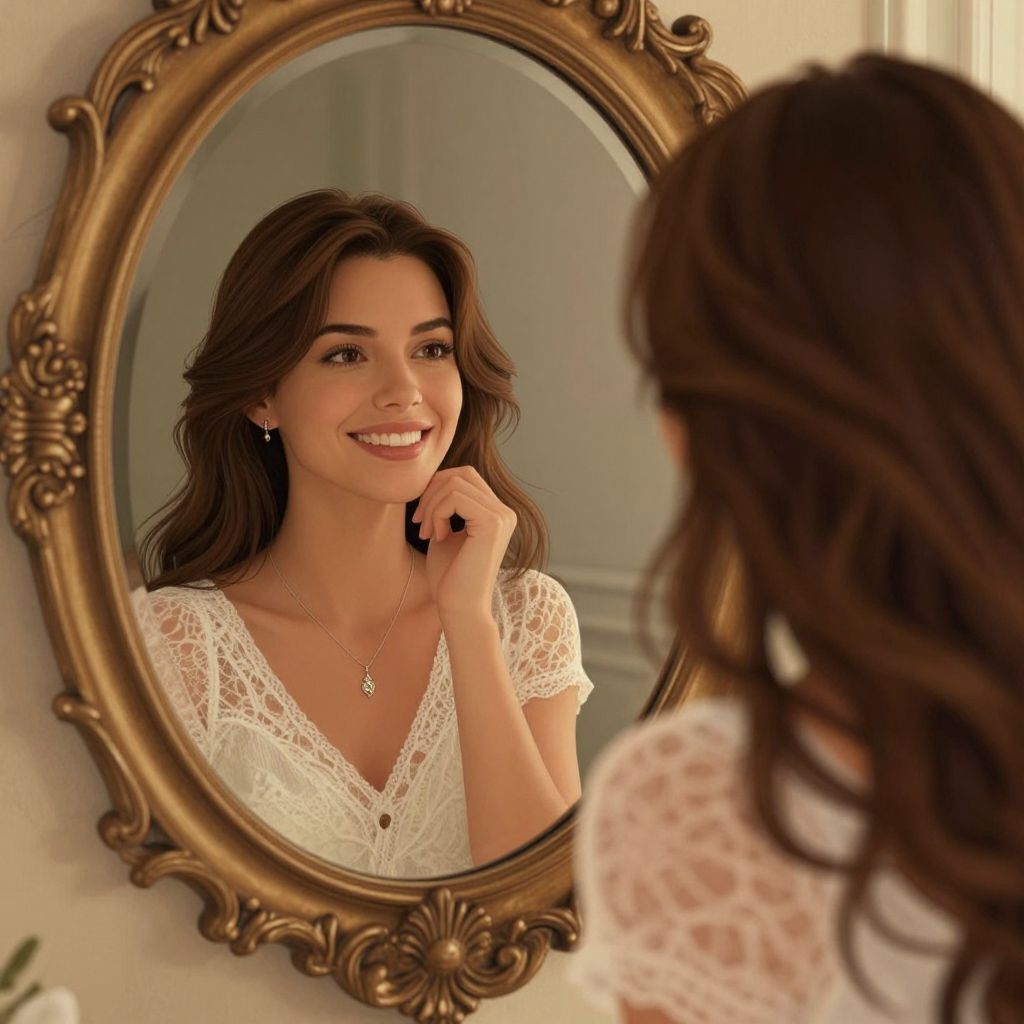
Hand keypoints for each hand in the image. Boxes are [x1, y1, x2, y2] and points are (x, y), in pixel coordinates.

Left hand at [411, 466, 515, 620]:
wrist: (459, 608)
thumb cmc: (449, 577)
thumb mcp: (444, 532)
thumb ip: (444, 505)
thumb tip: (430, 477)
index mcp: (497, 513)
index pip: (465, 476)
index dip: (437, 488)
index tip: (422, 518)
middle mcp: (505, 512)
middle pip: (461, 474)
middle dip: (432, 492)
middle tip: (419, 523)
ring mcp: (502, 516)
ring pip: (455, 484)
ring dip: (431, 506)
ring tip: (427, 533)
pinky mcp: (493, 523)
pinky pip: (456, 497)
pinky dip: (438, 513)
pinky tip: (436, 537)